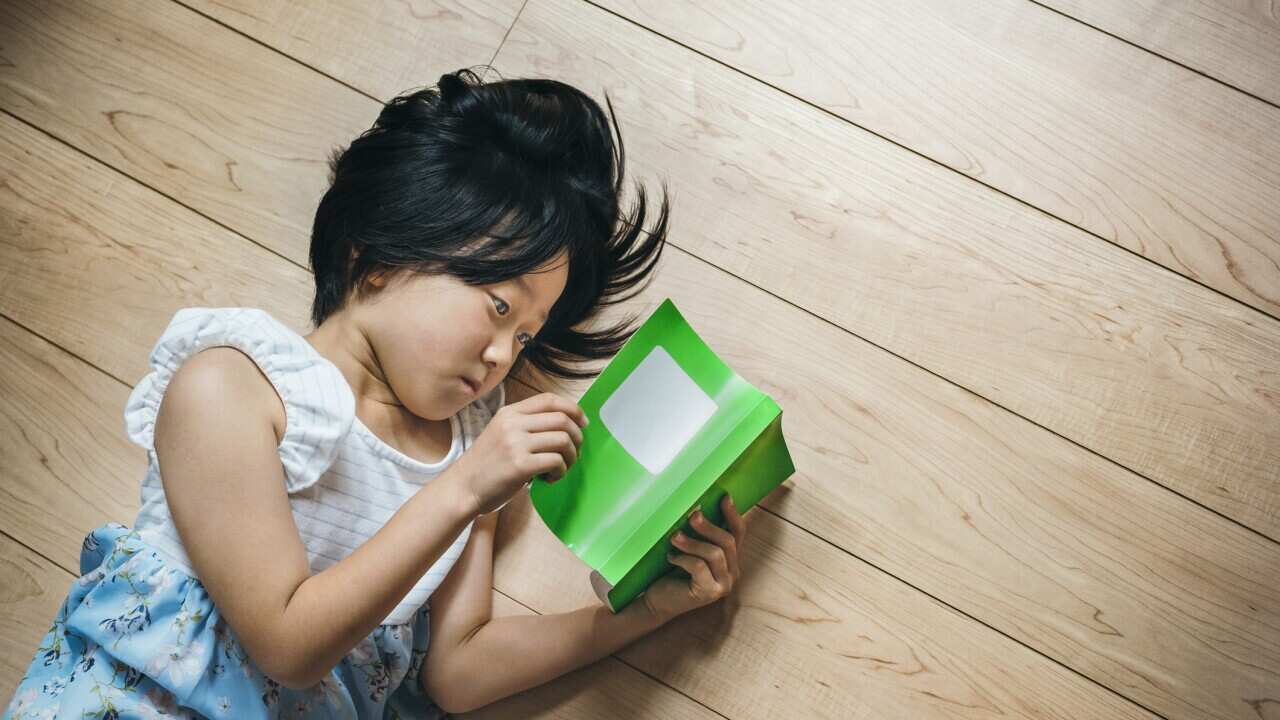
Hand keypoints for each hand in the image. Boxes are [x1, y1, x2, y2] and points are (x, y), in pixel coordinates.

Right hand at [448, 392, 587, 514]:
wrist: (462, 487)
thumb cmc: (486, 465)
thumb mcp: (502, 434)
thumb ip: (527, 426)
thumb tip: (567, 426)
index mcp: (510, 413)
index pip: (549, 400)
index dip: (573, 409)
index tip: (583, 423)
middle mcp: (513, 424)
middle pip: (562, 419)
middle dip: (577, 437)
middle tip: (574, 454)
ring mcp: (515, 443)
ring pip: (563, 440)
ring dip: (571, 457)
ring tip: (561, 469)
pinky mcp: (520, 465)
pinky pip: (556, 461)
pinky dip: (561, 471)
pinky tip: (550, 478)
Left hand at [642, 494, 748, 622]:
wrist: (657, 601)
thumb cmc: (673, 572)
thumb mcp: (690, 550)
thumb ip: (698, 535)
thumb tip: (696, 508)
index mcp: (730, 560)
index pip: (738, 533)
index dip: (733, 514)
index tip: (724, 497)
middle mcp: (732, 573)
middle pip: (728, 541)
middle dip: (709, 526)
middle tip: (692, 515)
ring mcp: (723, 585)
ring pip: (714, 554)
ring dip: (692, 542)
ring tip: (674, 537)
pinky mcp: (708, 593)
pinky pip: (699, 567)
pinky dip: (683, 558)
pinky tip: (671, 557)